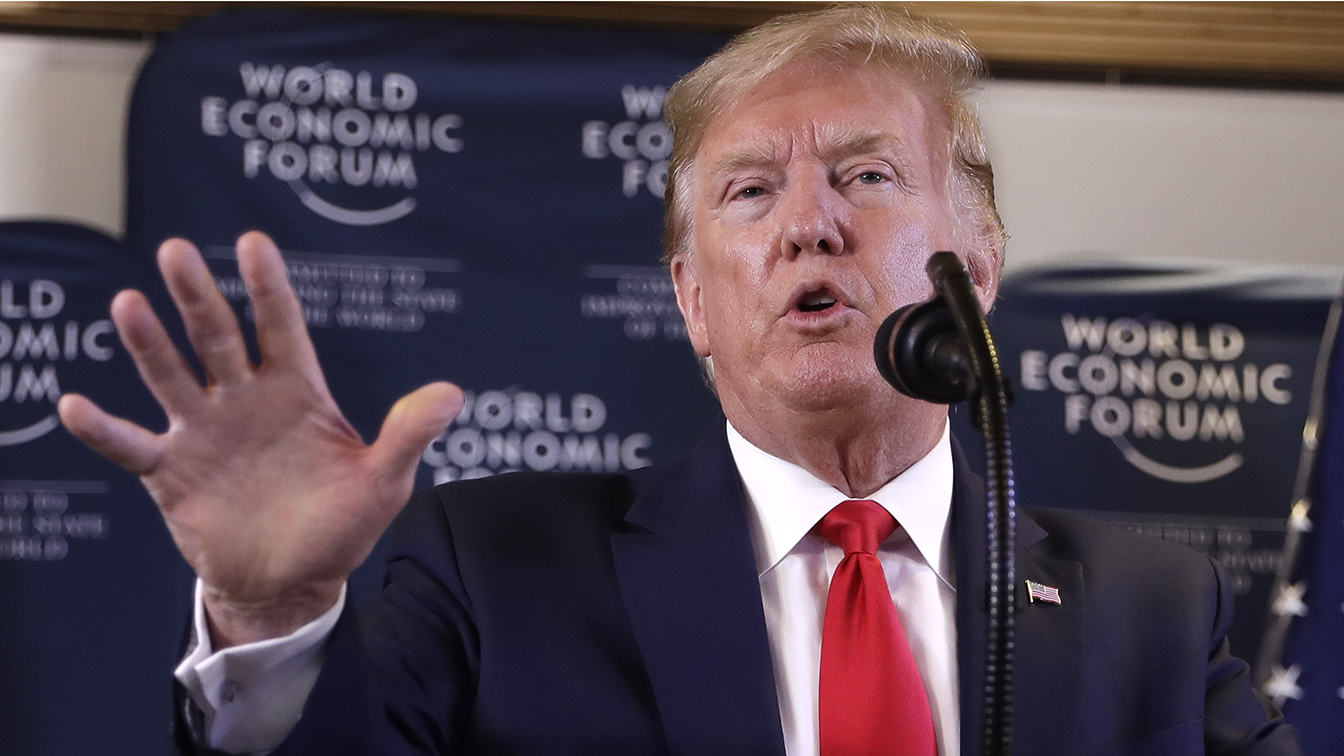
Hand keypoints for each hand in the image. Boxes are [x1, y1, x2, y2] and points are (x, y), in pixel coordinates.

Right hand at [59, 232, 462, 647]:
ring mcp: (204, 432)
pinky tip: (77, 406)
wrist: (293, 581)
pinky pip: (131, 445)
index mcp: (298, 392)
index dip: (268, 287)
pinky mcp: (170, 472)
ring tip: (128, 305)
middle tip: (176, 251)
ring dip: (149, 344)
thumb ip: (408, 435)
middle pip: (217, 337)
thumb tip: (453, 394)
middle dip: (198, 296)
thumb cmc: (342, 525)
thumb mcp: (383, 481)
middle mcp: (245, 399)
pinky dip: (104, 428)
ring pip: (171, 376)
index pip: (281, 327)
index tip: (253, 242)